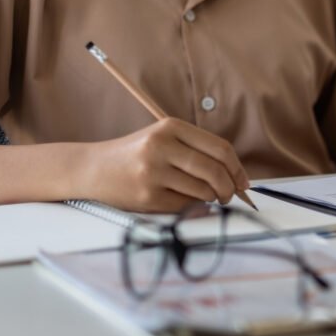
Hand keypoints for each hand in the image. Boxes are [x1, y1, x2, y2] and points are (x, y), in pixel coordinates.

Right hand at [83, 118, 249, 211]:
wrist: (92, 169)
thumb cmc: (136, 155)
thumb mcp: (164, 139)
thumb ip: (197, 150)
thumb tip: (237, 177)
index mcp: (170, 127)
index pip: (220, 148)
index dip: (237, 169)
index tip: (243, 182)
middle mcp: (161, 146)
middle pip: (215, 171)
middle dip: (229, 188)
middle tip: (230, 196)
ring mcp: (152, 172)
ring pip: (203, 191)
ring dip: (212, 199)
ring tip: (208, 198)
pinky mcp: (146, 196)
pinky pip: (185, 206)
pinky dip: (193, 207)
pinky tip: (185, 201)